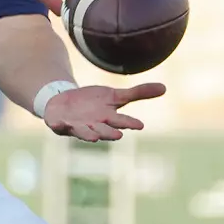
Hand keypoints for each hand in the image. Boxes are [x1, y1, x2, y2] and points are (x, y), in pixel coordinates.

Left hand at [42, 82, 166, 141]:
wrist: (67, 104)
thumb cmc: (94, 103)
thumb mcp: (116, 96)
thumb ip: (138, 93)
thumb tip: (165, 87)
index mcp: (108, 118)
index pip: (121, 121)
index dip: (129, 123)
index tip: (140, 125)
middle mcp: (94, 125)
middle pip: (103, 130)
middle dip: (109, 133)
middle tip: (118, 136)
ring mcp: (77, 126)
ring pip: (83, 132)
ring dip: (88, 134)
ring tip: (94, 136)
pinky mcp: (60, 124)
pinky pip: (59, 126)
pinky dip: (59, 125)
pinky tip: (58, 124)